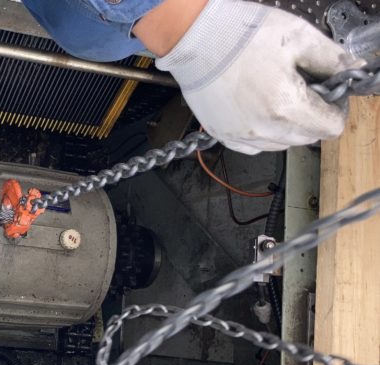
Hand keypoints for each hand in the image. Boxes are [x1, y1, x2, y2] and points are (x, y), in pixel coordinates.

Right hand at [140, 0, 361, 153]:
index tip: (329, 92)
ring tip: (277, 96)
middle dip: (313, 116)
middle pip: (307, 138)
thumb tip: (353, 71)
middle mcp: (263, 128)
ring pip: (281, 145)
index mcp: (286, 107)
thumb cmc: (241, 34)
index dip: (336, 108)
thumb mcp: (298, 37)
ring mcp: (240, 135)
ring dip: (288, 126)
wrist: (194, 38)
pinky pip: (255, 146)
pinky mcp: (222, 134)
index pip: (331, 127)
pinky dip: (264, 134)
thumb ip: (332, 59)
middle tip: (303, 89)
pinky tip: (259, 110)